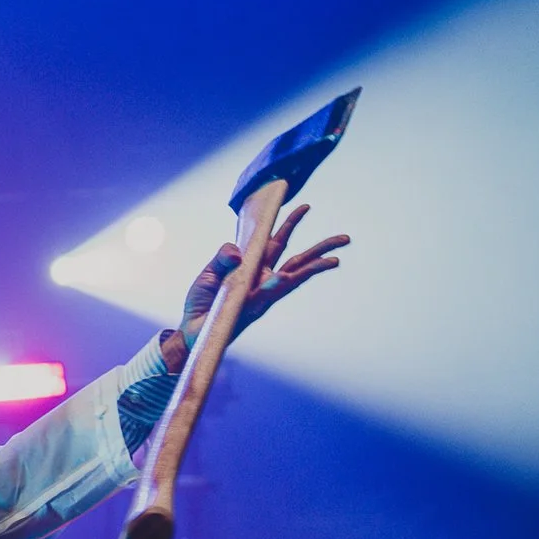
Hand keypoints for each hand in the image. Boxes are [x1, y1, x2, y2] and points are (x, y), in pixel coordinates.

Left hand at [167, 202, 347, 366]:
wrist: (192, 331)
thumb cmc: (203, 303)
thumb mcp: (209, 273)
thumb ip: (223, 257)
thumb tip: (237, 251)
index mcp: (254, 267)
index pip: (276, 242)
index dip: (290, 224)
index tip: (305, 206)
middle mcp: (263, 281)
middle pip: (297, 261)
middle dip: (321, 249)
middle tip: (345, 239)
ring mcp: (261, 296)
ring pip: (292, 279)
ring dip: (313, 269)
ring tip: (334, 261)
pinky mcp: (252, 310)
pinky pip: (265, 295)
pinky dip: (274, 286)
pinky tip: (284, 277)